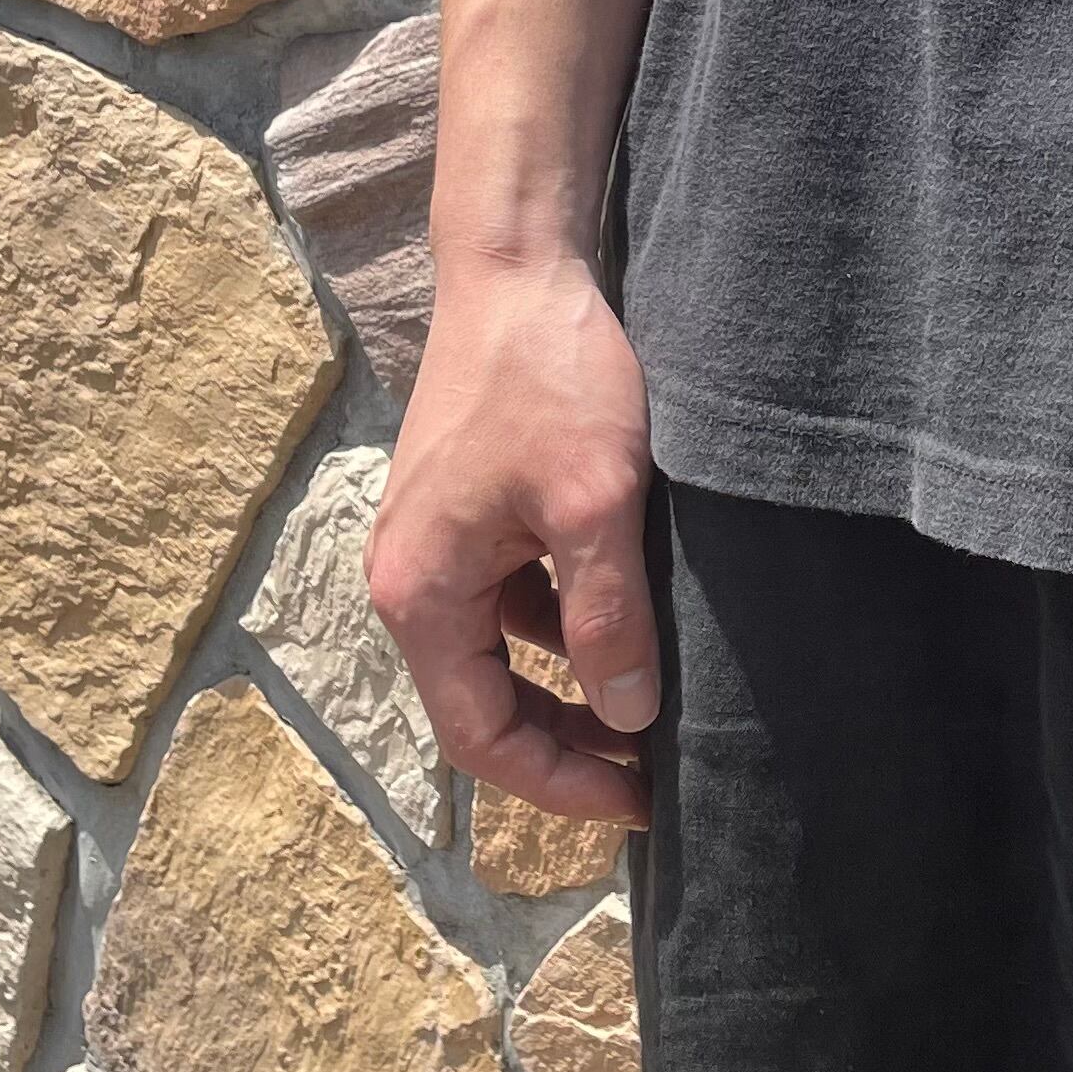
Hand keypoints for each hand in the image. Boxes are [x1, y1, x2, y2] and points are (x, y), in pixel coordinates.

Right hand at [366, 249, 657, 827]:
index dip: (560, 784)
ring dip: (574, 682)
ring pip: (508, 650)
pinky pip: (518, 596)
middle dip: (569, 744)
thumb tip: (628, 720)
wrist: (518, 268)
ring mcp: (441, 543)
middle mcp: (414, 580)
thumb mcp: (597, 502)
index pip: (480, 737)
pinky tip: (634, 615)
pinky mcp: (473, 508)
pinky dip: (570, 622)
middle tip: (657, 768)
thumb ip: (608, 616)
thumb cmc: (550, 378)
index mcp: (422, 595)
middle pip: (486, 703)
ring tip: (658, 701)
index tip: (641, 803)